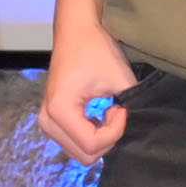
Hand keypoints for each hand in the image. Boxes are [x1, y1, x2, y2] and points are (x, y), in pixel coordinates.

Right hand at [36, 14, 135, 163]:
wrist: (76, 31)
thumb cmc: (96, 50)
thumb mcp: (119, 79)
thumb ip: (130, 107)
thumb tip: (138, 130)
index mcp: (59, 110)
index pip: (92, 145)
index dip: (115, 131)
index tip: (122, 107)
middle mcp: (47, 120)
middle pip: (85, 155)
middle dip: (108, 138)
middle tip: (116, 110)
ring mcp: (46, 122)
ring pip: (80, 152)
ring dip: (100, 137)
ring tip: (107, 110)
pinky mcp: (52, 121)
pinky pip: (75, 142)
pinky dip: (92, 134)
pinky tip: (99, 113)